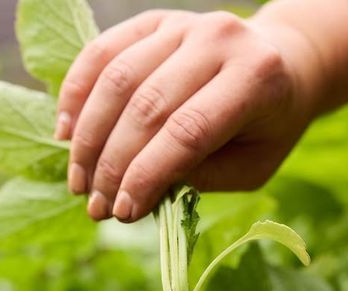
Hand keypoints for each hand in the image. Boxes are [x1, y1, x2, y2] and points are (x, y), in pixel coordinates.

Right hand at [54, 10, 321, 221]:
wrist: (282, 65)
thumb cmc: (267, 127)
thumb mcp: (250, 165)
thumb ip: (199, 176)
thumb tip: (135, 192)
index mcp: (255, 78)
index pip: (188, 132)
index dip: (147, 175)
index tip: (123, 212)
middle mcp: (218, 40)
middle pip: (147, 106)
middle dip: (113, 164)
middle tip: (94, 206)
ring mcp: (182, 25)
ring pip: (117, 79)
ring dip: (88, 136)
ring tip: (78, 181)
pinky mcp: (154, 21)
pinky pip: (102, 53)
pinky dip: (77, 93)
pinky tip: (65, 133)